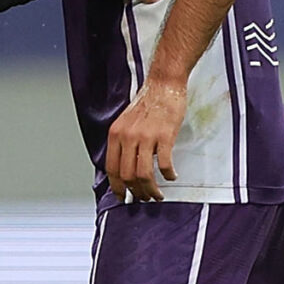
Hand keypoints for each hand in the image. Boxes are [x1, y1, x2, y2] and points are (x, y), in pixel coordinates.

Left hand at [106, 77, 186, 202]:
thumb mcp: (126, 123)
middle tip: (144, 198)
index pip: (111, 168)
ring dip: (151, 189)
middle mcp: (127, 137)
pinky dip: (168, 175)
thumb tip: (125, 167)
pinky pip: (164, 164)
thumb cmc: (148, 103)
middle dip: (136, 192)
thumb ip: (123, 143)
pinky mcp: (164, 136)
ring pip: (143, 174)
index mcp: (115, 134)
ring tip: (158, 194)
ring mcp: (145, 137)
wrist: (163, 84)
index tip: (122, 197)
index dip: (116, 187)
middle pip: (127, 175)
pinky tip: (172, 177)